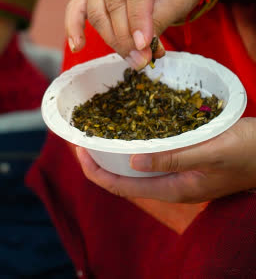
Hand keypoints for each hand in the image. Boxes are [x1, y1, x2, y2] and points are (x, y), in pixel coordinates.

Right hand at [65, 0, 208, 68]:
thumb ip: (159, 19)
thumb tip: (140, 50)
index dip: (137, 22)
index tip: (144, 48)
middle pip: (112, 1)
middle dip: (125, 36)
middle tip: (141, 60)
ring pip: (97, 8)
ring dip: (111, 38)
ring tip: (132, 58)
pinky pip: (77, 4)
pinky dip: (75, 26)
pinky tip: (77, 46)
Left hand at [76, 118, 255, 202]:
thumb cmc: (247, 151)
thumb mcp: (210, 150)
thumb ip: (174, 157)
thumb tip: (132, 161)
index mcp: (175, 188)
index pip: (123, 187)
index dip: (96, 171)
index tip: (78, 149)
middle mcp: (173, 184)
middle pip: (125, 179)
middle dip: (100, 161)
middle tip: (83, 136)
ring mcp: (180, 174)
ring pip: (138, 167)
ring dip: (116, 152)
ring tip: (99, 132)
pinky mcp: (187, 161)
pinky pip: (153, 157)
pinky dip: (136, 144)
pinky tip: (132, 128)